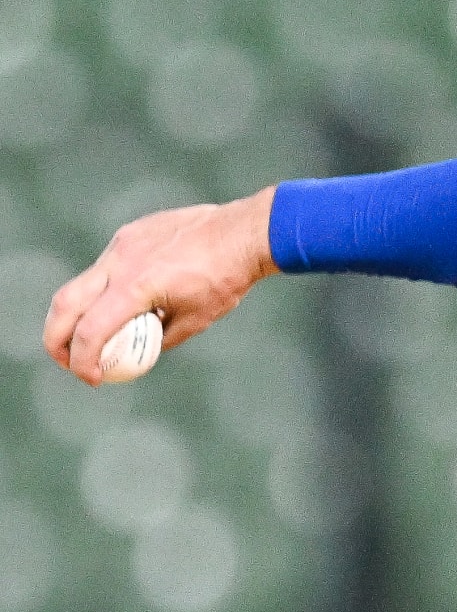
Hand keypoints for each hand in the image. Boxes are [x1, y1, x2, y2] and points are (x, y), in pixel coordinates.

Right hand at [44, 187, 279, 384]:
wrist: (243, 233)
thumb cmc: (226, 279)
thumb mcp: (195, 320)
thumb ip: (161, 338)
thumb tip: (141, 354)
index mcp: (134, 287)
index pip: (90, 331)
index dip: (83, 361)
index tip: (92, 378)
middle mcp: (120, 262)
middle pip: (65, 304)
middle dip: (57, 338)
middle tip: (68, 360)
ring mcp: (122, 244)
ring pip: (82, 283)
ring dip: (78, 313)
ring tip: (92, 335)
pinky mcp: (130, 233)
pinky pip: (107, 265)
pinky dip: (105, 288)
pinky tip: (125, 300)